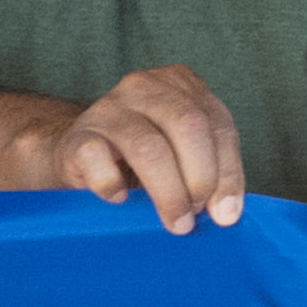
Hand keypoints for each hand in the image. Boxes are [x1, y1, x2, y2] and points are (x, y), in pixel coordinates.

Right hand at [45, 63, 251, 232]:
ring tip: (174, 222)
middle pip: (189, 126)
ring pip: (149, 147)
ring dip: (168, 192)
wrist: (79, 155)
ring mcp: (108, 108)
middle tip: (196, 214)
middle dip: (200, 178)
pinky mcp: (78, 136)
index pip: (219, 125)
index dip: (228, 173)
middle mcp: (145, 86)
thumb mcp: (182, 154)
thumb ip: (209, 172)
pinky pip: (98, 159)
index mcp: (181, 84)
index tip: (226, 213)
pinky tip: (121, 199)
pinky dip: (113, 185)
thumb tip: (226, 212)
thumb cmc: (141, 158)